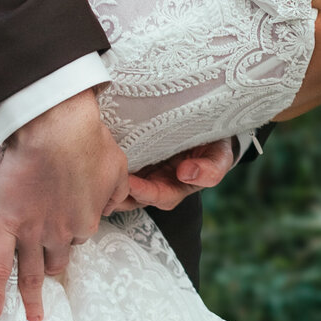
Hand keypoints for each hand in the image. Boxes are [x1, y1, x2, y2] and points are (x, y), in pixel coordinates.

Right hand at [0, 88, 129, 320]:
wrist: (56, 128)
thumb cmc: (89, 142)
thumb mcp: (118, 168)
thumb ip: (117, 194)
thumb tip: (112, 208)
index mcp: (86, 223)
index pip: (78, 237)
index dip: (73, 229)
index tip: (66, 219)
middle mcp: (59, 235)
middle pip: (56, 259)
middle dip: (53, 265)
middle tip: (49, 271)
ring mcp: (30, 233)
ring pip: (29, 273)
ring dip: (31, 298)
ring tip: (33, 318)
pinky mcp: (5, 225)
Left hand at [103, 137, 237, 213]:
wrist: (210, 124)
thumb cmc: (215, 145)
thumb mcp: (220, 157)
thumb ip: (210, 170)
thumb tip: (186, 174)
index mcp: (176, 188)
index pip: (158, 196)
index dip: (145, 192)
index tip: (131, 183)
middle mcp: (156, 182)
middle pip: (134, 195)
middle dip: (119, 190)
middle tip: (105, 178)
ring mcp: (144, 169)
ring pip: (122, 181)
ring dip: (111, 177)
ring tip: (100, 166)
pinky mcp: (134, 153)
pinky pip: (120, 161)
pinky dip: (110, 160)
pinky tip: (102, 150)